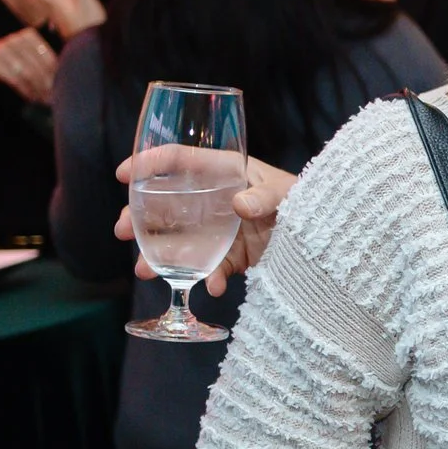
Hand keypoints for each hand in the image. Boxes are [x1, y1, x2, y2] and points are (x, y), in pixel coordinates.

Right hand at [0, 27, 58, 103]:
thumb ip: (45, 61)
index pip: (49, 57)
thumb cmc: (13, 61)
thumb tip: (70, 78)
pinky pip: (15, 79)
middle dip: (49, 85)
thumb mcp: (28, 55)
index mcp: (29, 35)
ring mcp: (2, 49)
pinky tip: (32, 98)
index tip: (64, 89)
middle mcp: (15, 39)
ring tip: (45, 100)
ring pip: (28, 74)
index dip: (57, 75)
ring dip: (38, 90)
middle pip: (39, 66)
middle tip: (56, 99)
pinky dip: (26, 91)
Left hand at [13, 0, 105, 37]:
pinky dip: (57, 0)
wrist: (93, 49)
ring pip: (50, 1)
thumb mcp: (86, 1)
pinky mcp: (69, 23)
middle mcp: (56, 9)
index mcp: (57, 2)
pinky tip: (62, 2)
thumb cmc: (90, 25)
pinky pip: (58, 8)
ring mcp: (62, 17)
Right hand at [115, 152, 291, 293]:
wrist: (327, 234)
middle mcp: (214, 200)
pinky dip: (209, 280)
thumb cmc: (307, 198)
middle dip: (138, 218)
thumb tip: (240, 206)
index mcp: (224, 172)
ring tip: (144, 271)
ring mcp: (220, 230)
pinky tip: (210, 288)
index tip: (123, 174)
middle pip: (165, 205)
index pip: (179, 160)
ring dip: (159, 257)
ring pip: (180, 242)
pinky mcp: (234, 256)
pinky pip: (214, 269)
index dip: (149, 163)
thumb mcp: (287, 192)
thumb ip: (264, 196)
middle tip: (120, 231)